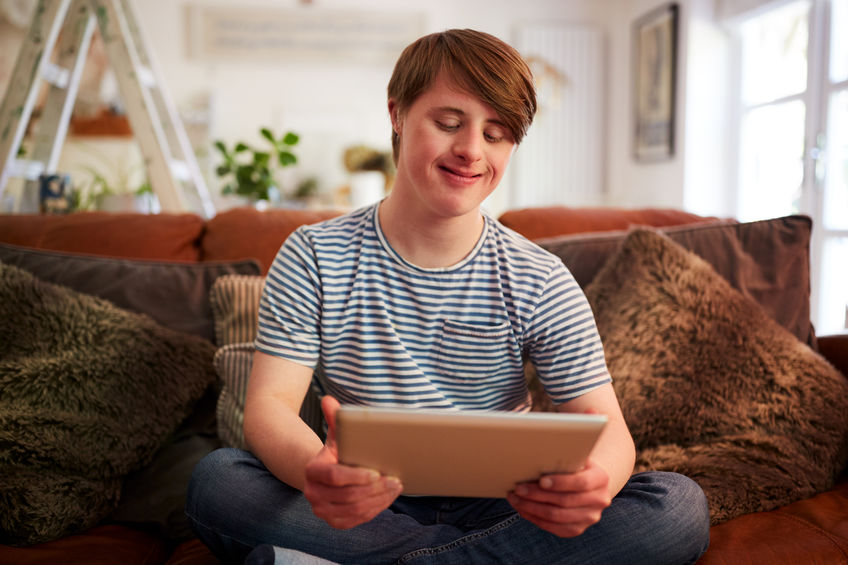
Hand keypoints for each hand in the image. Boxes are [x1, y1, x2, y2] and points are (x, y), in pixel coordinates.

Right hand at [303, 396, 402, 528]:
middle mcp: (313, 493)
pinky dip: (375, 509)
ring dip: (378, 499)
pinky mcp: (334, 522)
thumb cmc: (335, 453)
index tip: (377, 472)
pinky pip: (357, 519)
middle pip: (347, 496)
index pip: (334, 477)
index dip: (356, 476)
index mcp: (312, 471)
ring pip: (355, 510)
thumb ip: (334, 419)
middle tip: (395, 480)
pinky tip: (388, 497)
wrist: (325, 477)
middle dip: (374, 489)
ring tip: (396, 487)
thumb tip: (328, 400)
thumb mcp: (336, 436)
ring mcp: (322, 511)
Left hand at [507, 459, 610, 536]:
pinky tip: (523, 509)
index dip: (560, 482)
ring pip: (557, 517)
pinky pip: (554, 528)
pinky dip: (535, 519)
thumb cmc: (575, 465)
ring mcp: (590, 517)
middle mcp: (599, 500)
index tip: (541, 480)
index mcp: (601, 478)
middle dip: (537, 495)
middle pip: (565, 501)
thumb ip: (564, 458)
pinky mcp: (578, 529)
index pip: (581, 482)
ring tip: (515, 498)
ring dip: (532, 508)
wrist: (588, 483)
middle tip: (518, 488)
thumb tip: (536, 456)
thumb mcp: (575, 457)